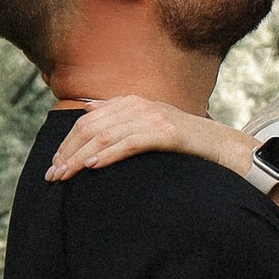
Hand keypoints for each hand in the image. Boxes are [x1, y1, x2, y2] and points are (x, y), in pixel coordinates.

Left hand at [45, 98, 253, 181]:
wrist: (225, 147)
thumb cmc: (185, 143)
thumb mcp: (150, 124)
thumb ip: (121, 117)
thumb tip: (88, 111)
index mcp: (131, 102)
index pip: (87, 121)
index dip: (67, 143)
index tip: (54, 164)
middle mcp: (139, 105)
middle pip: (90, 128)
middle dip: (68, 152)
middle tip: (53, 176)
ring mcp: (153, 117)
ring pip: (105, 136)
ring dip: (81, 157)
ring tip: (65, 175)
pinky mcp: (166, 133)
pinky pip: (130, 143)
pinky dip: (109, 154)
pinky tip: (93, 166)